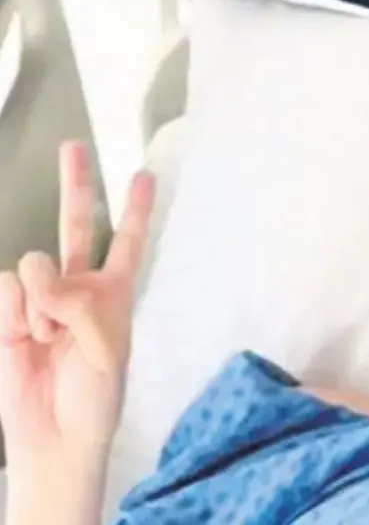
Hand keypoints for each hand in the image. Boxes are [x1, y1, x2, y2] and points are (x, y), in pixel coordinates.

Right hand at [0, 142, 154, 463]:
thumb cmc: (94, 396)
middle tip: (74, 146)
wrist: (54, 434)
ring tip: (48, 340)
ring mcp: (40, 297)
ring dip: (43, 305)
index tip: (144, 175)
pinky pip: (8, 287)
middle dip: (77, 184)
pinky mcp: (8, 311)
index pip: (127, 242)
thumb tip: (38, 274)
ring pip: (36, 264)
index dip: (136, 209)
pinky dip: (16, 313)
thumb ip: (78, 303)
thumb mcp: (106, 347)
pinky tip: (24, 339)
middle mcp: (78, 287)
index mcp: (114, 293)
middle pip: (75, 224)